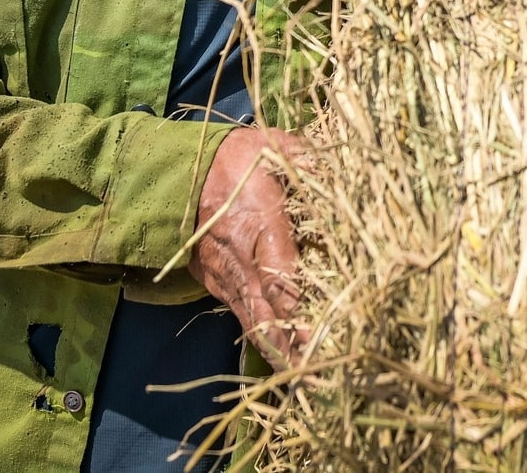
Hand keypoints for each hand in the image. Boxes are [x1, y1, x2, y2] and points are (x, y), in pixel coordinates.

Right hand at [188, 126, 307, 366]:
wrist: (178, 169)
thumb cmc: (237, 157)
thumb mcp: (275, 147)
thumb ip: (310, 160)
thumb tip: (348, 169)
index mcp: (258, 222)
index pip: (280, 274)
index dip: (299, 309)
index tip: (319, 335)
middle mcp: (239, 257)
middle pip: (266, 312)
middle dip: (291, 346)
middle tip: (319, 374)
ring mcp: (224, 273)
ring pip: (251, 321)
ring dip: (278, 351)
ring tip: (306, 378)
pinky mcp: (215, 281)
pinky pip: (241, 315)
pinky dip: (262, 337)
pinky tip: (285, 357)